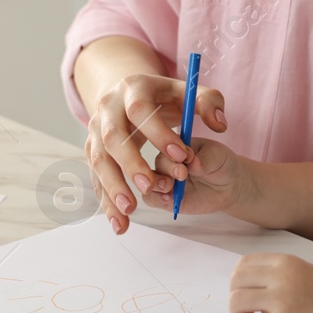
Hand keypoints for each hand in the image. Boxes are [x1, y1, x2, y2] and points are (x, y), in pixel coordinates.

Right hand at [85, 71, 225, 233]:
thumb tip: (219, 123)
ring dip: (113, 187)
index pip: (140, 110)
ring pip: (99, 161)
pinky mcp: (93, 152)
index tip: (181, 154)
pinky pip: (96, 179)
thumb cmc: (166, 98)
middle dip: (130, 163)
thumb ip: (210, 103)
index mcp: (134, 89)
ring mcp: (96, 131)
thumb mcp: (189, 93)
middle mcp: (108, 108)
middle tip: (149, 186)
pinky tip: (120, 223)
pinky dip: (107, 203)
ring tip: (130, 210)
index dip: (158, 133)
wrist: (132, 96)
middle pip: (113, 137)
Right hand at [144, 138, 252, 215]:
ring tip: (170, 186)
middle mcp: (166, 160)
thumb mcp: (217, 156)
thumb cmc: (221, 164)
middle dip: (167, 168)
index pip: (167, 142)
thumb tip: (193, 162)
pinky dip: (156, 198)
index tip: (187, 156)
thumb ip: (204, 159)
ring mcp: (164, 179)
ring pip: (148, 180)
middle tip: (182, 173)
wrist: (229, 186)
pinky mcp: (165, 198)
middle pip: (157, 162)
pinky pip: (151, 198)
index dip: (172, 148)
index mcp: (176, 143)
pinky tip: (168, 198)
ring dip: (156, 183)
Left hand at [230, 253, 312, 312]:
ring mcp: (281, 300)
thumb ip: (276, 271)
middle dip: (235, 295)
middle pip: (236, 281)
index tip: (247, 291)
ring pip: (236, 301)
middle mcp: (281, 277)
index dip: (238, 279)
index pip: (244, 263)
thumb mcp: (301, 269)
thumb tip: (245, 280)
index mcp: (285, 262)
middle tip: (246, 308)